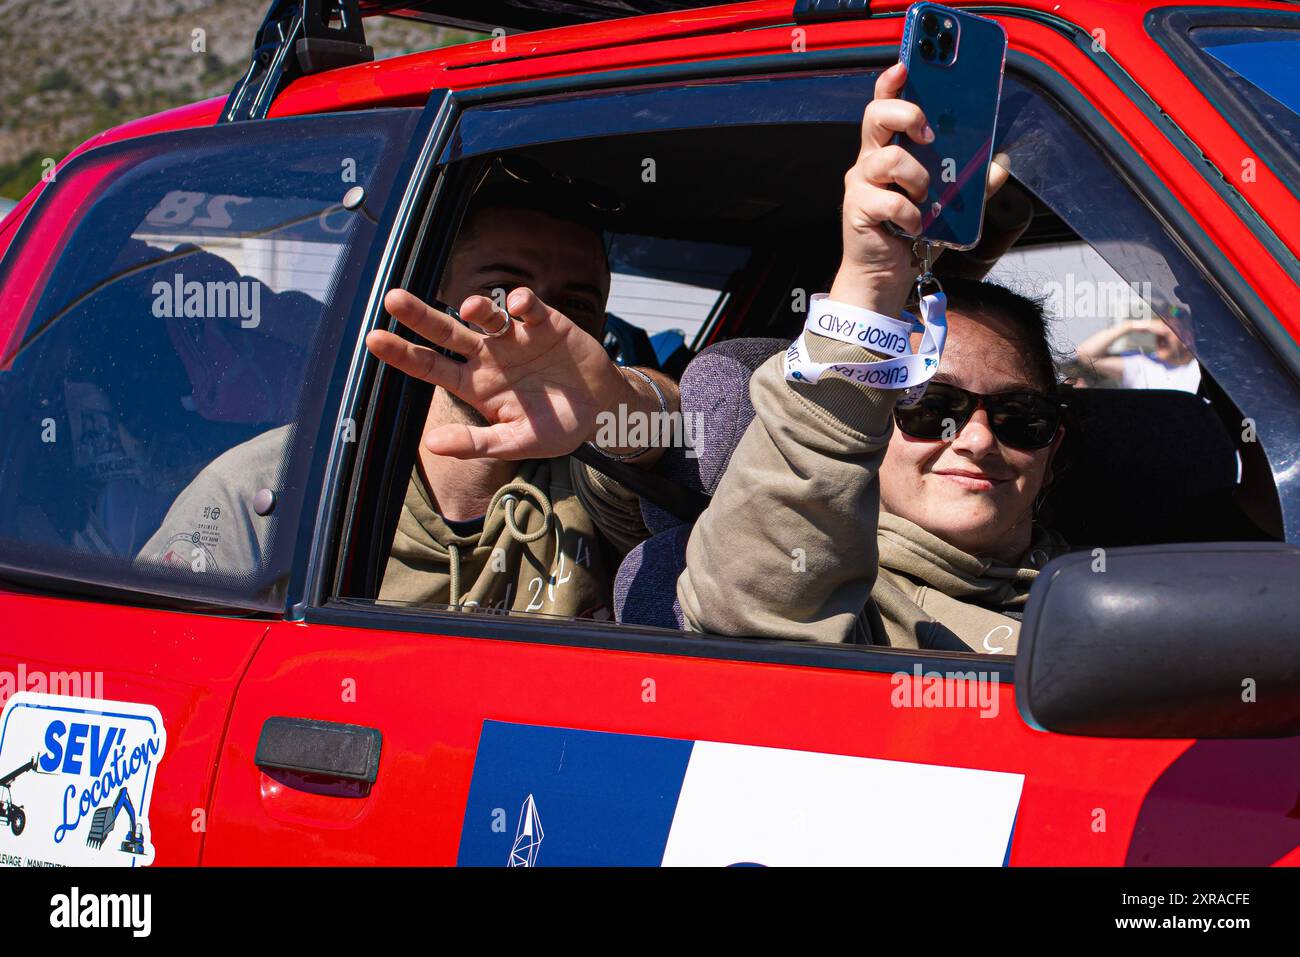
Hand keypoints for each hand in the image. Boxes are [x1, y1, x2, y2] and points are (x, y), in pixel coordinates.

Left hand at [366, 287, 634, 459]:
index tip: (374, 339)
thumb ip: (476, 444)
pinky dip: (523, 303)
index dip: (403, 354)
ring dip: (479, 307)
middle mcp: (489, 357)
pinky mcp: (545, 324)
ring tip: (475, 307)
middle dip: (420, 315)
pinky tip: (521, 306)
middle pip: (446, 332)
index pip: (431, 366)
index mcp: (475, 385)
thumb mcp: (516, 442)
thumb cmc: (556, 429)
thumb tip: (431, 445)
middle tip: (392, 299)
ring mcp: (515, 338)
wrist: (602, 413)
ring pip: (487, 315)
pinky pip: (529, 308)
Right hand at [832, 61, 1009, 315]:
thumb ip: (974, 183)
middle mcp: (869, 160)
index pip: (882, 104)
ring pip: (890, 159)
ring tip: (925, 200)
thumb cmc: (910, 235)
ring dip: (918, 179)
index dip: (891, 82)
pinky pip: (890, 201)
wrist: (885, 275)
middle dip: (907, 116)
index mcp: (888, 149)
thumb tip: (1000, 161)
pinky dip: (912, 216)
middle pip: (876, 116)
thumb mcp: (950, 206)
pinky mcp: (858, 208)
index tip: (907, 67)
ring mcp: (861, 184)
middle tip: (929, 136)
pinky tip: (916, 228)